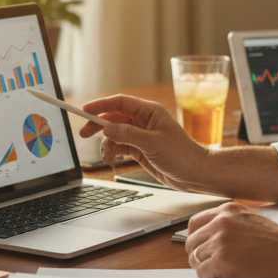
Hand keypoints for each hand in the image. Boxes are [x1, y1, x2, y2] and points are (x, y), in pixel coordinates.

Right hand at [79, 94, 212, 191]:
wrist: (195, 174)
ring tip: (107, 155)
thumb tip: (106, 127)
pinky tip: (113, 159)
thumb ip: (128, 134)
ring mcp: (141, 136)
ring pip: (115, 134)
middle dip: (98, 125)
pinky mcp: (140, 150)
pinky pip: (120, 146)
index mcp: (149, 112)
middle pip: (114, 118)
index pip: (120, 103)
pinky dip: (114, 151)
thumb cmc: (181, 155)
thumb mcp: (152, 143)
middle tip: (83, 134)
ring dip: (107, 143)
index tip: (84, 110)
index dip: (101, 105)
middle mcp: (144, 121)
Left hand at [184, 202, 277, 277]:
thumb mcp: (251, 222)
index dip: (197, 240)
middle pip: (192, 242)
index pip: (195, 223)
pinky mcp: (221, 260)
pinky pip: (202, 273)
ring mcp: (220, 241)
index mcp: (228, 210)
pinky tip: (227, 277)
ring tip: (226, 272)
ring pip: (196, 259)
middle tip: (213, 266)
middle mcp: (221, 222)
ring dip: (207, 268)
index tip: (202, 249)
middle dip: (199, 256)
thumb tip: (208, 240)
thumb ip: (229, 225)